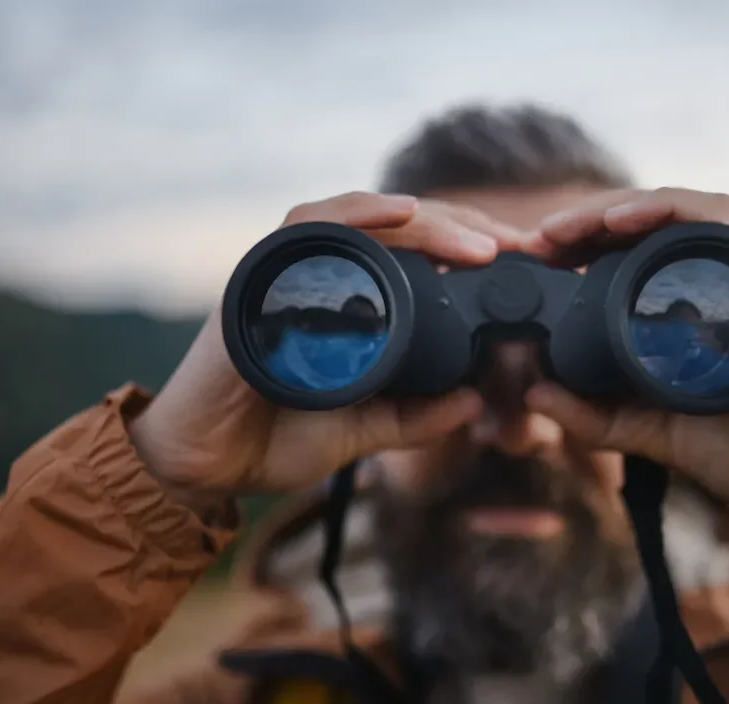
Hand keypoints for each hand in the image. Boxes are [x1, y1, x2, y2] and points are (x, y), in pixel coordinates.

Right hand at [129, 192, 527, 504]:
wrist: (205, 465)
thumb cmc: (274, 438)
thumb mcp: (364, 430)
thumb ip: (414, 417)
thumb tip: (474, 402)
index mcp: (349, 302)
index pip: (415, 255)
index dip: (470, 251)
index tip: (523, 264)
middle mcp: (320, 276)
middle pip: (399, 227)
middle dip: (465, 229)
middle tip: (518, 247)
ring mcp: (289, 273)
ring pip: (363, 218)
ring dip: (426, 221)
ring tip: (479, 244)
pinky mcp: (261, 280)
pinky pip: (308, 227)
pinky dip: (356, 214)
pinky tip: (402, 212)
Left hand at [523, 188, 728, 533]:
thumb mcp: (651, 433)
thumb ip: (598, 417)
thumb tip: (534, 395)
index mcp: (691, 308)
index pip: (629, 256)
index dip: (577, 250)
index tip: (531, 264)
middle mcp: (719, 280)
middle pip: (645, 225)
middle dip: (582, 224)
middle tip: (533, 242)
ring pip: (675, 210)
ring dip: (612, 209)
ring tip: (561, 228)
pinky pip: (717, 219)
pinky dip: (666, 210)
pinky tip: (618, 223)